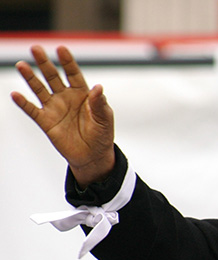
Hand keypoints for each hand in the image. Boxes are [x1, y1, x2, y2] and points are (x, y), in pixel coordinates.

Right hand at [11, 45, 114, 187]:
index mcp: (82, 93)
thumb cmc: (101, 135)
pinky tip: (15, 94)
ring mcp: (55, 108)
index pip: (73, 74)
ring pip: (40, 89)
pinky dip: (24, 103)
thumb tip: (99, 88)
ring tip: (22, 65)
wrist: (93, 156)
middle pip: (53, 77)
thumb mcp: (105, 119)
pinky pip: (33, 110)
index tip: (61, 49)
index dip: (68, 62)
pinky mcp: (46, 122)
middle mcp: (66, 97)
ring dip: (30, 78)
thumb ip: (100, 103)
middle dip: (45, 63)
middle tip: (36, 48)